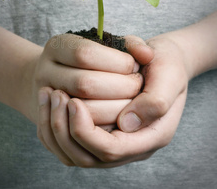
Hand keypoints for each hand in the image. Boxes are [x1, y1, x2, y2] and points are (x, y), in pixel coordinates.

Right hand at [29, 32, 149, 122]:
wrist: (61, 74)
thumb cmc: (94, 57)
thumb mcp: (109, 43)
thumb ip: (131, 44)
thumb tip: (146, 55)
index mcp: (57, 46)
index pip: (85, 54)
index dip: (116, 62)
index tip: (134, 66)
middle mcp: (45, 70)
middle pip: (84, 84)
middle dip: (120, 87)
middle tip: (137, 87)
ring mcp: (46, 97)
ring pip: (82, 109)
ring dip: (116, 108)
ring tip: (132, 101)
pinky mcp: (54, 119)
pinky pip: (80, 127)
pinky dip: (105, 124)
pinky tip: (121, 116)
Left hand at [46, 35, 188, 167]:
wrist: (163, 62)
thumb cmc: (167, 65)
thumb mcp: (170, 75)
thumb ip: (156, 101)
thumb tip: (127, 124)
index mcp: (152, 135)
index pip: (111, 149)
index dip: (86, 130)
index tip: (73, 101)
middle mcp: (133, 144)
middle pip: (88, 156)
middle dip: (65, 129)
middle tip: (55, 94)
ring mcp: (117, 139)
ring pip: (76, 153)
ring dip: (57, 127)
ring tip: (49, 95)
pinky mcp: (105, 130)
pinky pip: (73, 142)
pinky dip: (56, 125)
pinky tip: (51, 101)